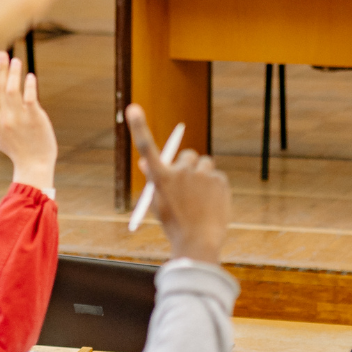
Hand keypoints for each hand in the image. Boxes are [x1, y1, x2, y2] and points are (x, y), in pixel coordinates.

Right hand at [0, 52, 56, 191]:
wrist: (34, 164)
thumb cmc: (15, 150)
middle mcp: (3, 119)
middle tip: (0, 53)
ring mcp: (19, 118)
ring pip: (12, 90)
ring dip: (13, 73)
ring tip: (16, 60)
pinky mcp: (35, 119)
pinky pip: (30, 98)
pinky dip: (29, 86)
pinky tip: (29, 76)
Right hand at [127, 104, 228, 263]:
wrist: (198, 243)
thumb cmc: (174, 225)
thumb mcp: (159, 202)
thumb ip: (154, 180)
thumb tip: (145, 161)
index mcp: (161, 179)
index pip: (147, 148)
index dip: (138, 127)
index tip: (132, 108)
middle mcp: (180, 172)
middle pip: (186, 156)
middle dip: (187, 167)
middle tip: (188, 187)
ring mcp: (201, 176)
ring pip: (204, 165)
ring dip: (202, 175)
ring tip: (201, 199)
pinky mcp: (219, 180)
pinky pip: (217, 176)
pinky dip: (215, 186)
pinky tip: (211, 204)